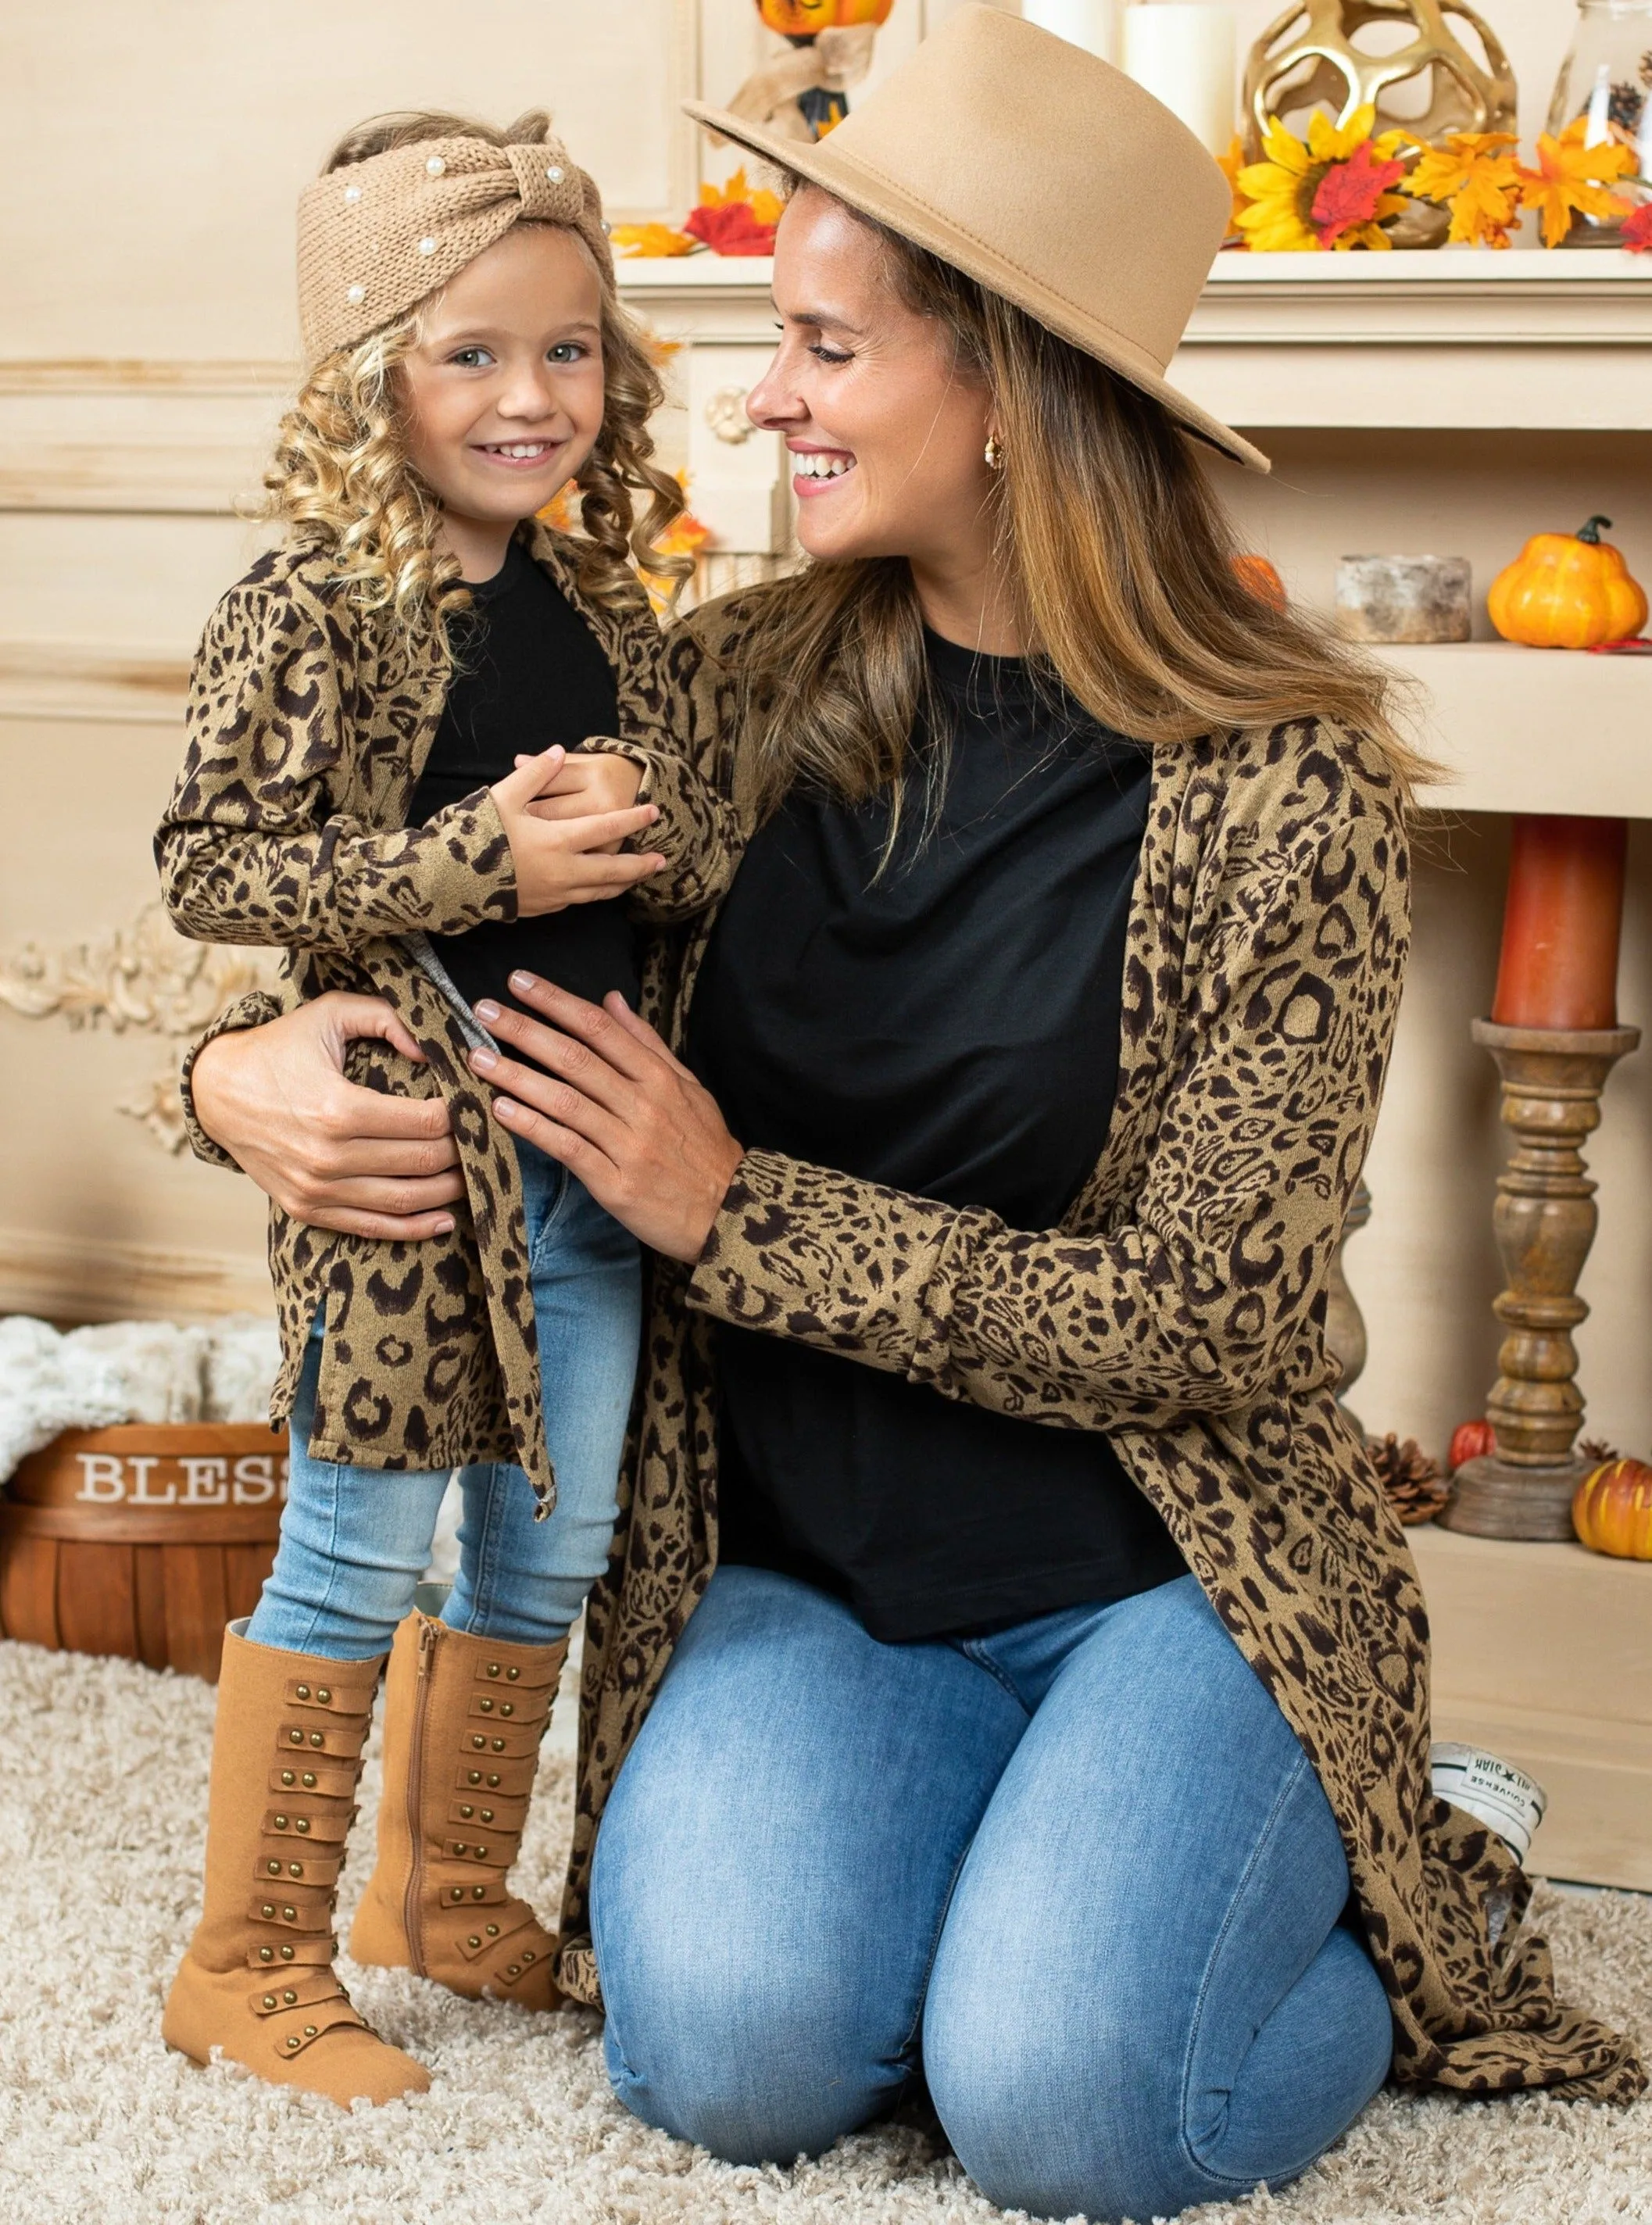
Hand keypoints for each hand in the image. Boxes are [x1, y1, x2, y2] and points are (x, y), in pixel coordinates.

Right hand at [190, 993, 465, 1240]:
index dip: (462, 1115)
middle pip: (423, 1162)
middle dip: (463, 1151)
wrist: (218, 1092)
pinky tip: (445, 1218)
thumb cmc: (281, 1048)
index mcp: (339, 1109)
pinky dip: (414, 1228)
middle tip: (484, 1139)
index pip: (426, 1122)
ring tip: (474, 1174)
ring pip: (405, 1201)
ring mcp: (316, 1189)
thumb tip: (434, 1048)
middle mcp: (328, 1156)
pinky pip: (373, 1227)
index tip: (479, 1105)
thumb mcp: (330, 1014)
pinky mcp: (307, 1209)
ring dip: (449, 1191)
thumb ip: (387, 1018)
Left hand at [467, 973, 744, 1262]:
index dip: (557, 1001)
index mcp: (659, 1077)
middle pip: (575, 1058)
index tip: (519, 981)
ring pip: (565, 1101)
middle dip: (525, 1031)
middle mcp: (642, 1105)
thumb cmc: (705, 1148)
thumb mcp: (688, 1087)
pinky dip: (533, 1126)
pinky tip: (501, 1109)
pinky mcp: (615, 1182)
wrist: (728, 1212)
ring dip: (517, 1077)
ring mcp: (628, 1144)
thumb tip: (611, 999)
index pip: (600, 1028)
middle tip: (482, 1011)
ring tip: (478, 1059)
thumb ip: (646, 1044)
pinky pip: (566, 1147)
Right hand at [490, 746, 664, 916]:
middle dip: (640, 864)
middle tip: (662, 859)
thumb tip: (558, 751)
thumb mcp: (502, 797)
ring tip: (639, 875)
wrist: (446, 881)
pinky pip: (578, 900)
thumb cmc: (473, 835)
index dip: (633, 819)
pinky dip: (596, 892)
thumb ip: (535, 774)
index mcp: (556, 841)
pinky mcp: (542, 908)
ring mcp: (553, 894)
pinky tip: (601, 886)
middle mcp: (562, 872)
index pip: (606, 827)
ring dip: (622, 882)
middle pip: (613, 870)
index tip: (654, 812)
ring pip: (599, 891)